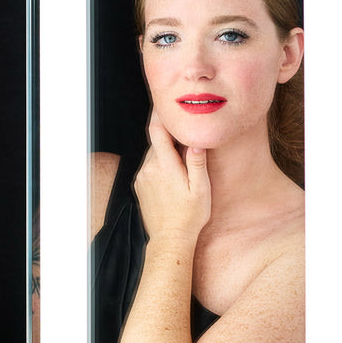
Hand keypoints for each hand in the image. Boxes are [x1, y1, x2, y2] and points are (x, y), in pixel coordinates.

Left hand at [133, 112, 211, 240]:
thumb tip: (195, 141)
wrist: (170, 240)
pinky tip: (172, 174)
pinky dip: (160, 163)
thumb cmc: (189, 216)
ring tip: (181, 158)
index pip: (157, 130)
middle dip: (169, 135)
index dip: (160, 114)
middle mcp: (149, 168)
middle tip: (184, 131)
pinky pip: (149, 166)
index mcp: (164, 165)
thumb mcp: (201, 189)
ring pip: (153, 154)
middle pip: (156, 141)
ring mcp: (142, 177)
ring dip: (165, 151)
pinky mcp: (140, 185)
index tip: (165, 102)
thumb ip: (197, 162)